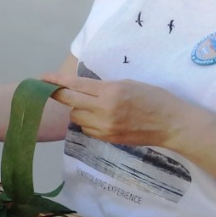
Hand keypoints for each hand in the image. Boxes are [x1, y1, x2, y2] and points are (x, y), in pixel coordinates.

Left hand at [41, 73, 192, 148]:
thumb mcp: (128, 84)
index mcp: (110, 91)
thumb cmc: (154, 98)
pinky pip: (87, 129)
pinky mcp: (108, 138)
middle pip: (69, 102)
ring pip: (76, 117)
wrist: (172, 124)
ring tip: (88, 105)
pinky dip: (87, 122)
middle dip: (58, 95)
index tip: (43, 78)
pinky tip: (98, 117)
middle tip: (50, 90)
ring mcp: (105, 127)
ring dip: (76, 110)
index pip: (75, 85)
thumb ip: (104, 87)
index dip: (57, 81)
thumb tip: (82, 88)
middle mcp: (103, 110)